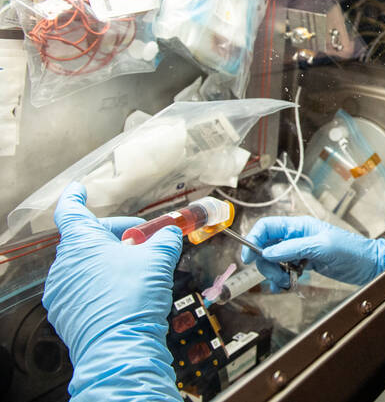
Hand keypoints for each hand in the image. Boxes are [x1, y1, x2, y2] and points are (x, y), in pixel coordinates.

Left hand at [42, 182, 182, 401]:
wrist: (121, 347)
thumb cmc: (133, 298)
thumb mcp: (158, 259)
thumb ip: (164, 239)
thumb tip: (170, 233)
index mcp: (81, 243)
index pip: (72, 211)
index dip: (76, 197)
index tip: (79, 190)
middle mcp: (64, 265)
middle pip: (89, 240)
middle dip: (116, 237)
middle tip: (143, 242)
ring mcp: (62, 291)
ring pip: (87, 265)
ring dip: (111, 262)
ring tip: (138, 272)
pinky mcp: (66, 314)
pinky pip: (84, 289)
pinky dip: (103, 284)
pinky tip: (126, 293)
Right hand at [241, 216, 384, 287]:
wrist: (369, 266)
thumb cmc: (351, 251)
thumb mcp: (321, 247)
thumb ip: (293, 248)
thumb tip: (267, 252)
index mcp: (300, 225)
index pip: (267, 226)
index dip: (253, 239)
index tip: (248, 258)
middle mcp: (297, 236)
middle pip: (267, 246)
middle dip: (266, 263)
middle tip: (277, 277)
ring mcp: (301, 249)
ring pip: (274, 260)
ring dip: (274, 273)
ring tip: (286, 282)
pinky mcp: (305, 262)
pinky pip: (284, 269)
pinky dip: (282, 278)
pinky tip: (287, 285)